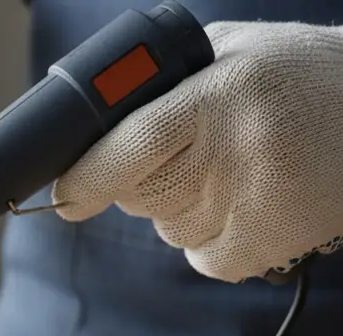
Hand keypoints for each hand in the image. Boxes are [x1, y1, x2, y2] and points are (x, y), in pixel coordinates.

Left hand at [53, 21, 342, 281]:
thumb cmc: (296, 75)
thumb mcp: (233, 52)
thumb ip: (166, 80)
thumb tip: (89, 129)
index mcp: (219, 93)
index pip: (131, 145)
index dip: (87, 177)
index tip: (65, 195)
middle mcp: (235, 147)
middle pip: (142, 194)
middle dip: (142, 182)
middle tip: (185, 155)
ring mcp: (255, 198)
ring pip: (167, 227)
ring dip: (180, 207)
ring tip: (230, 170)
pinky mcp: (273, 241)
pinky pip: (202, 257)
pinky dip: (208, 240)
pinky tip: (241, 204)